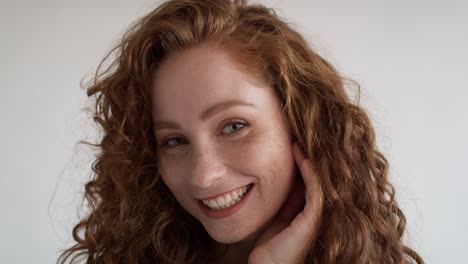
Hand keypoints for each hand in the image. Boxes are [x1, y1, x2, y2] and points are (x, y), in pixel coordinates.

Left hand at [248, 143, 323, 263]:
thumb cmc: (272, 250)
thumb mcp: (279, 218)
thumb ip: (287, 202)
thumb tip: (285, 180)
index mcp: (310, 213)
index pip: (311, 181)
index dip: (304, 161)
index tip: (295, 142)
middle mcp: (318, 213)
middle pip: (319, 178)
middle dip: (311, 157)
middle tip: (301, 135)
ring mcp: (317, 216)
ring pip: (319, 180)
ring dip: (310, 159)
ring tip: (301, 140)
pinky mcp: (312, 219)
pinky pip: (314, 188)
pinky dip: (309, 170)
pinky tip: (301, 155)